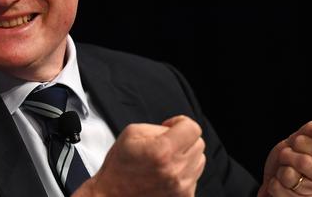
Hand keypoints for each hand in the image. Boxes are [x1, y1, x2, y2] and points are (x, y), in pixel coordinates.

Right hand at [74, 115, 205, 196]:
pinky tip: (167, 173)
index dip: (181, 122)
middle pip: (198, 143)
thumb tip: (174, 129)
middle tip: (166, 143)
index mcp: (162, 151)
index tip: (172, 126)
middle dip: (183, 139)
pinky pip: (195, 177)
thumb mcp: (131, 134)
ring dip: (186, 156)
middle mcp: (175, 170)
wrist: (112, 196)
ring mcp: (181, 186)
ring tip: (166, 160)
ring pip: (199, 160)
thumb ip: (157, 127)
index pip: (192, 128)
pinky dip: (184, 172)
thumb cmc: (119, 167)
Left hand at [257, 121, 311, 195]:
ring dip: (280, 170)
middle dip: (287, 155)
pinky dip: (274, 184)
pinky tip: (282, 185)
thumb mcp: (299, 139)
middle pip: (304, 162)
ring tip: (286, 172)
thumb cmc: (291, 156)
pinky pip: (277, 188)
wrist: (277, 177)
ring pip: (289, 176)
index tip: (298, 144)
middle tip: (288, 158)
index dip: (301, 142)